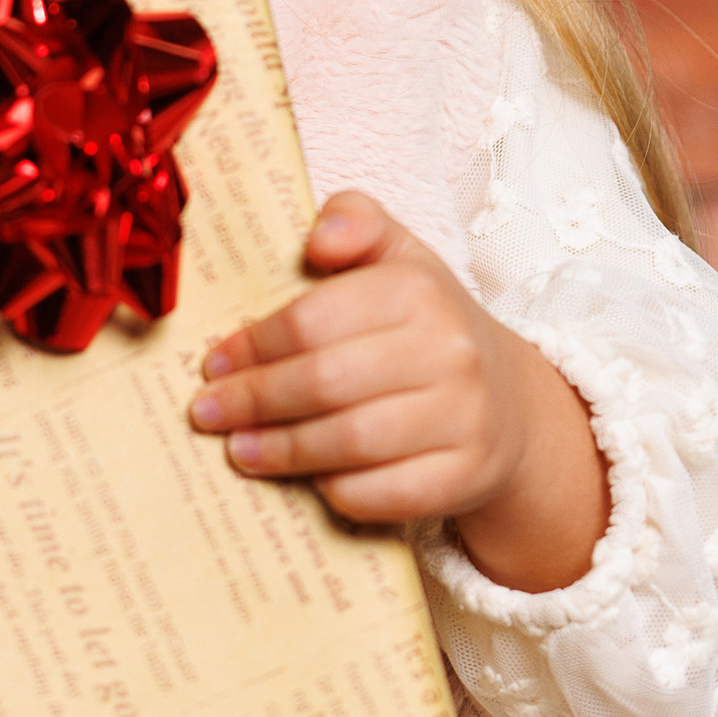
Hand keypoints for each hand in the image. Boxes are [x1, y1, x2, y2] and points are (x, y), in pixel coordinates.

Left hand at [187, 191, 608, 593]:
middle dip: (254, 400)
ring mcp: (464, 418)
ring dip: (282, 451)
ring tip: (239, 449)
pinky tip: (308, 482)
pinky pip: (384, 493)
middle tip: (208, 412)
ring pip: (351, 442)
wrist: (510, 406)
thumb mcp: (399, 259)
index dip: (254, 345)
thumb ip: (356, 223)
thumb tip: (319, 239)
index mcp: (420, 291)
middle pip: (325, 382)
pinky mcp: (466, 475)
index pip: (313, 320)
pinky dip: (338, 491)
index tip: (214, 363)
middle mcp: (451, 352)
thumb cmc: (427, 329)